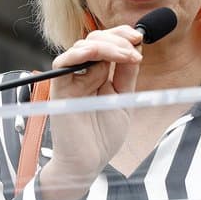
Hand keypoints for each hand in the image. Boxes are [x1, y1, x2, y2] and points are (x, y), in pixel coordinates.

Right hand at [37, 25, 142, 199]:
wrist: (88, 162)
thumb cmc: (103, 136)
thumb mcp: (123, 100)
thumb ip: (126, 75)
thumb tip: (135, 49)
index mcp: (98, 75)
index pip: (107, 44)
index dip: (121, 36)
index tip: (140, 37)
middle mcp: (83, 74)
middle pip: (95, 39)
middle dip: (117, 37)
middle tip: (135, 44)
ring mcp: (71, 80)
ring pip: (83, 46)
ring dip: (107, 45)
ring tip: (126, 55)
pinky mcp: (60, 89)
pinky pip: (63, 63)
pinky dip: (78, 53)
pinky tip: (95, 53)